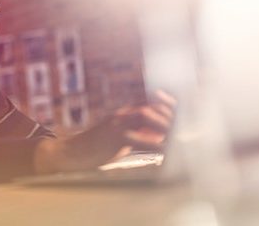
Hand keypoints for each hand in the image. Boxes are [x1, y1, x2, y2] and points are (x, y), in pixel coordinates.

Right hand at [35, 90, 175, 173]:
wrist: (73, 151)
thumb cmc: (94, 147)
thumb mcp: (118, 139)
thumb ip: (137, 135)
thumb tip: (158, 137)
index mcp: (123, 114)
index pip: (150, 108)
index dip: (167, 112)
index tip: (181, 121)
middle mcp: (122, 115)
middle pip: (152, 111)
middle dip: (170, 119)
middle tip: (186, 130)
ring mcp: (119, 124)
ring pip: (147, 120)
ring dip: (165, 128)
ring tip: (180, 138)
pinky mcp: (115, 136)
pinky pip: (139, 138)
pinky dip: (153, 144)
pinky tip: (164, 151)